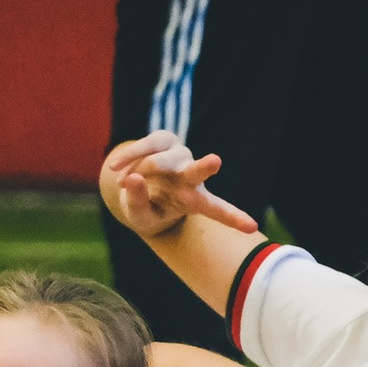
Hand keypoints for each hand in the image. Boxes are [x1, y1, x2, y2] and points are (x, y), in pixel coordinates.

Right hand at [100, 132, 259, 238]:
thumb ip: (137, 203)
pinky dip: (128, 157)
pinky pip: (145, 146)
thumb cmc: (146, 207)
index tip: (252, 228)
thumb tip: (135, 178)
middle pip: (199, 171)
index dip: (233, 218)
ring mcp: (179, 154)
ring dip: (140, 171)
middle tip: (215, 162)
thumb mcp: (139, 217)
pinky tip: (115, 168)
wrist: (138, 184)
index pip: (215, 210)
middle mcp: (190, 176)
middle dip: (205, 167)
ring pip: (160, 161)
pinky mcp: (164, 138)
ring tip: (123, 183)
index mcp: (193, 201)